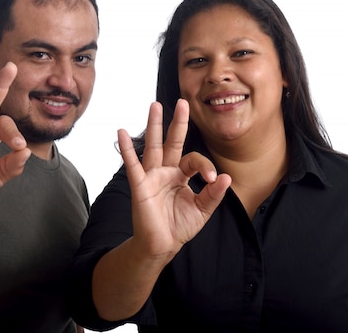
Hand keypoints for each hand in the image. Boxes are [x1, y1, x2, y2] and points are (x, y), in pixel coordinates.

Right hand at [117, 99, 230, 259]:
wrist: (161, 245)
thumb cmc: (179, 226)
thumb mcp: (203, 210)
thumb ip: (213, 194)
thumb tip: (225, 177)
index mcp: (181, 175)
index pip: (194, 159)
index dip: (205, 166)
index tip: (212, 180)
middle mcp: (166, 171)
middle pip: (172, 142)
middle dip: (177, 122)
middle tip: (182, 102)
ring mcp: (152, 176)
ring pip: (153, 146)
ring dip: (154, 126)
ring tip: (155, 105)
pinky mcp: (140, 185)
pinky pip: (132, 164)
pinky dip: (127, 148)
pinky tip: (122, 132)